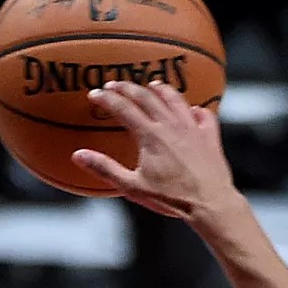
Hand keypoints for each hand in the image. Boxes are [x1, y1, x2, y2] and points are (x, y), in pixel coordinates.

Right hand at [71, 80, 240, 223]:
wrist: (209, 203)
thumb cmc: (171, 198)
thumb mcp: (132, 187)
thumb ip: (105, 168)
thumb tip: (78, 156)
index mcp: (150, 136)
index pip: (123, 109)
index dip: (107, 99)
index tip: (95, 94)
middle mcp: (171, 125)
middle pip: (146, 97)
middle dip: (128, 88)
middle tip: (115, 84)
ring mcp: (192, 127)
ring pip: (175, 99)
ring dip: (161, 90)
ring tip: (152, 85)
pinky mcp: (210, 136)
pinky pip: (204, 114)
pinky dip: (196, 109)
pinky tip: (192, 109)